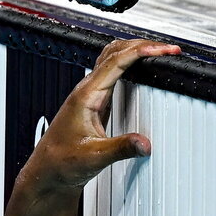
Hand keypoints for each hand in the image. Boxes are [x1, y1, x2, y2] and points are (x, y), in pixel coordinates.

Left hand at [20, 39, 180, 195]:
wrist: (47, 170)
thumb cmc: (61, 161)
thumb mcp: (94, 157)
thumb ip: (121, 148)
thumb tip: (144, 143)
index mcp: (85, 96)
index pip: (115, 62)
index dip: (141, 51)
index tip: (163, 50)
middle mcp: (85, 91)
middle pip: (114, 53)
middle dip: (142, 46)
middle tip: (168, 50)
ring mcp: (88, 95)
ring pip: (111, 60)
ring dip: (135, 51)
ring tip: (160, 53)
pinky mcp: (93, 102)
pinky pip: (111, 73)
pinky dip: (129, 64)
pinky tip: (142, 69)